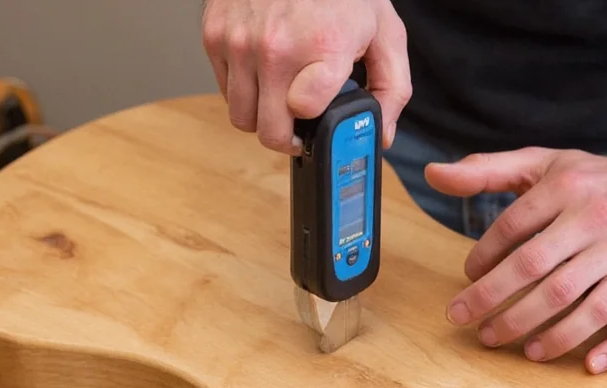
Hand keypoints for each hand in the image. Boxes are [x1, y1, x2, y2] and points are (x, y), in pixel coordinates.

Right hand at [201, 0, 411, 154]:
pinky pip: (225, 90)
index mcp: (322, 48)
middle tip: (299, 122)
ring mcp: (240, 43)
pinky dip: (244, 89)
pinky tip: (264, 70)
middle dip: (287, 136)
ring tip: (281, 96)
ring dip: (261, 116)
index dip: (314, 122)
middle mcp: (275, 49)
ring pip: (241, 118)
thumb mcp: (383, 32)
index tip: (320, 114)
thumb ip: (391, 88)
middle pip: (268, 132)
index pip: (305, 114)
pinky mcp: (215, 36)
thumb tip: (381, 133)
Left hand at [425, 145, 606, 373]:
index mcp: (569, 189)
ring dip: (544, 332)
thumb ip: (487, 170)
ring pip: (583, 305)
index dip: (483, 256)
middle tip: (463, 319)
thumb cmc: (597, 181)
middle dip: (494, 300)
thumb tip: (432, 174)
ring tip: (510, 345)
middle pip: (539, 270)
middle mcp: (601, 223)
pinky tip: (587, 365)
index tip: (467, 276)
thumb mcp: (545, 164)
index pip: (514, 228)